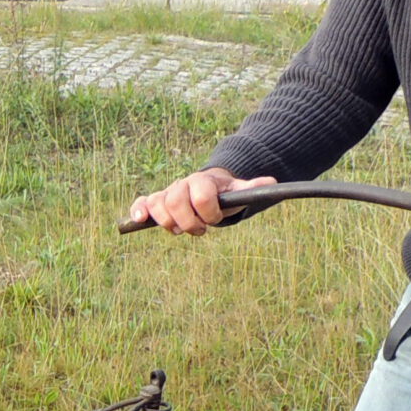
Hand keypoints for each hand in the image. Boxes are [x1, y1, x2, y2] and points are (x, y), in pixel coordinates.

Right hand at [126, 166, 276, 234]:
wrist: (206, 187)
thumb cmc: (223, 193)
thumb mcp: (238, 191)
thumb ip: (252, 188)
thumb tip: (272, 182)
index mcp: (203, 181)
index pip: (202, 196)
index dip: (209, 213)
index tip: (215, 219)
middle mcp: (182, 184)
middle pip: (175, 202)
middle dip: (187, 222)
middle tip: (200, 230)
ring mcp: (168, 192)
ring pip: (158, 204)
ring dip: (168, 222)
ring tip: (180, 229)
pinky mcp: (155, 201)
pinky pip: (142, 203)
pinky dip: (139, 210)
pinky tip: (138, 219)